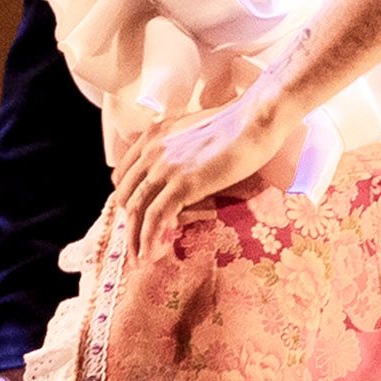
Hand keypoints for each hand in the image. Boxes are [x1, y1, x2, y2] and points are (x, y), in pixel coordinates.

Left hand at [111, 84, 310, 262]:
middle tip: (137, 244)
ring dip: (134, 238)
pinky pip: (155, 217)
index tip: (138, 218)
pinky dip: (148, 239)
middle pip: (126, 195)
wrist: (255, 121)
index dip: (128, 200)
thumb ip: (182, 147)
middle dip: (129, 223)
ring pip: (135, 209)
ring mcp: (165, 167)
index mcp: (153, 135)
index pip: (124, 175)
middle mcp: (152, 150)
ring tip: (139, 259)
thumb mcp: (197, 130)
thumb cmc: (237, 125)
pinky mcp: (182, 184)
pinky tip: (150, 254)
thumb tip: (187, 169)